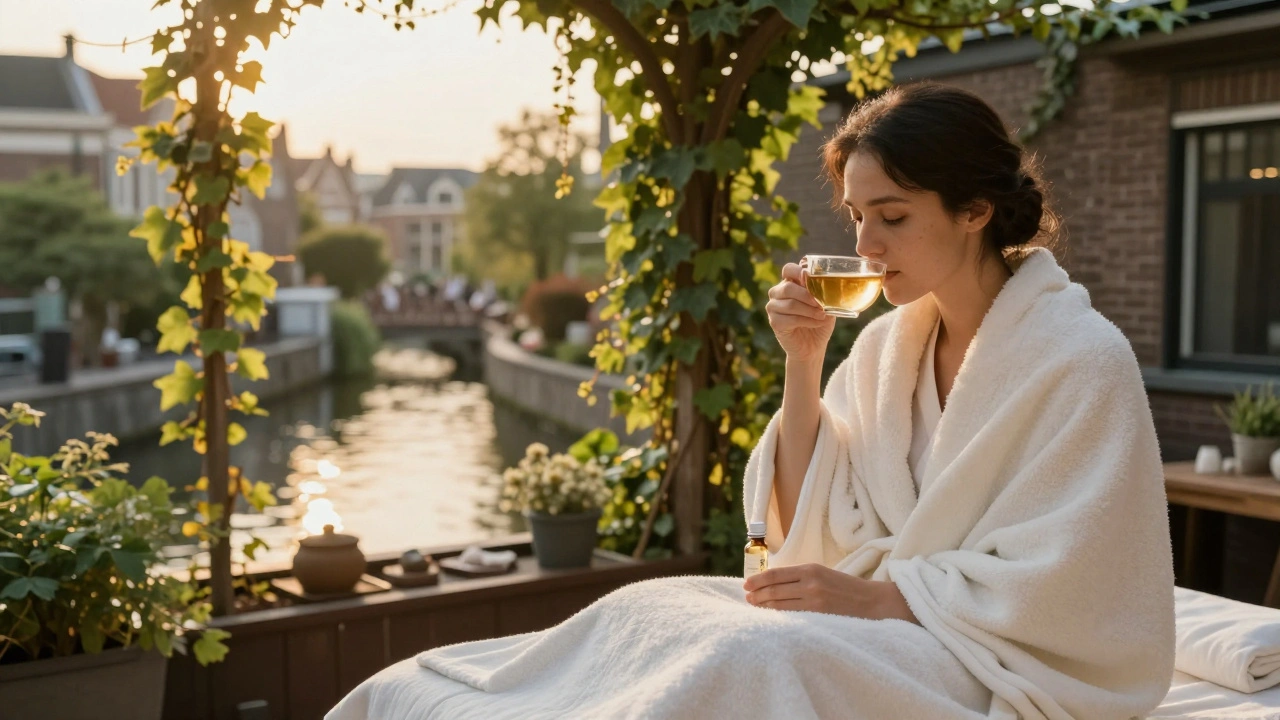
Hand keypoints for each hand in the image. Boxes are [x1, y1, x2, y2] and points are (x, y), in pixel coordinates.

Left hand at [742, 563, 918, 622]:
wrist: (872, 602)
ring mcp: (814, 599)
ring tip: (754, 606)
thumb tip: (774, 583)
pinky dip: (779, 615)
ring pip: (780, 603)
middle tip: (747, 598)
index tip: (747, 584)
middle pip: (775, 589)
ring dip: (764, 605)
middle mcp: (810, 582)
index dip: (758, 580)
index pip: (776, 574)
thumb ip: (801, 577)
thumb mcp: (823, 575)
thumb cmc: (845, 588)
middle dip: (757, 594)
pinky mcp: (819, 615)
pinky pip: (792, 616)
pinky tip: (771, 616)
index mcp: (811, 569)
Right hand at [766, 260, 835, 363]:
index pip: (789, 269)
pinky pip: (790, 319)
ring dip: (810, 310)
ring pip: (790, 304)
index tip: (809, 277)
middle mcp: (778, 292)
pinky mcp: (774, 322)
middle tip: (821, 304)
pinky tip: (817, 323)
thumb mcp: (825, 304)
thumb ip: (824, 294)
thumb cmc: (819, 321)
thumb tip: (827, 286)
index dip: (798, 272)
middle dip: (807, 295)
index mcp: (790, 282)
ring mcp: (773, 307)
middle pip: (788, 287)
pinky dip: (807, 321)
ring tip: (822, 315)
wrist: (813, 346)